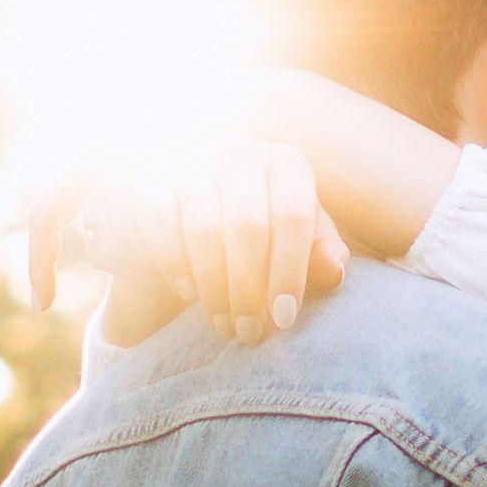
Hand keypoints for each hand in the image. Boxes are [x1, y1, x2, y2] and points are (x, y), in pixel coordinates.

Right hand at [30, 138, 349, 343]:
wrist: (206, 207)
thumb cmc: (268, 231)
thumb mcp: (302, 240)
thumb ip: (321, 252)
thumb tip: (334, 272)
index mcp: (287, 164)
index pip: (293, 217)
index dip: (289, 273)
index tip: (284, 320)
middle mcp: (241, 152)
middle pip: (247, 226)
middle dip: (249, 290)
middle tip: (250, 334)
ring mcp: (193, 160)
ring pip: (203, 228)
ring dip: (213, 287)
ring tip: (224, 325)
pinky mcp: (152, 176)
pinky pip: (159, 220)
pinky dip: (173, 261)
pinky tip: (188, 293)